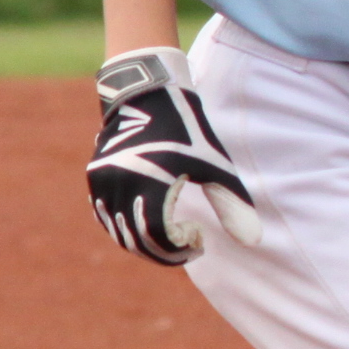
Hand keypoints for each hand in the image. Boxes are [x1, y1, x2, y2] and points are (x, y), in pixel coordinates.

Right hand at [88, 47, 261, 265]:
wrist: (147, 95)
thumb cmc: (189, 132)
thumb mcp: (216, 167)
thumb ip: (233, 206)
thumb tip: (253, 241)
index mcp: (151, 182)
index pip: (158, 237)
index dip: (180, 249)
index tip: (199, 239)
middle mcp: (120, 184)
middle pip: (136, 240)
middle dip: (163, 252)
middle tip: (185, 247)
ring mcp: (103, 181)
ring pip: (118, 232)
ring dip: (143, 242)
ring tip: (168, 238)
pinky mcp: (95, 178)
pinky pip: (105, 216)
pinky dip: (124, 227)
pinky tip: (146, 222)